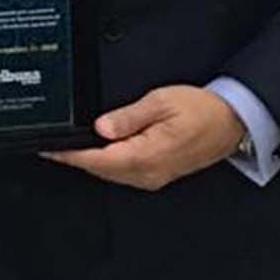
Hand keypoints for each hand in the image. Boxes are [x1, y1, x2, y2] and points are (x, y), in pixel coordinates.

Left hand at [44, 85, 247, 191]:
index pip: (96, 159)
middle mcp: (147, 173)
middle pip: (99, 169)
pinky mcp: (156, 175)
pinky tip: (98, 151)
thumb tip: (101, 127)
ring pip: (110, 173)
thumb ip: (128, 116)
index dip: (69, 155)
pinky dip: (106, 163)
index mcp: (146, 155)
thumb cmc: (202, 110)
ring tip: (68, 147)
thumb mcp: (161, 102)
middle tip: (51, 145)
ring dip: (89, 161)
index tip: (48, 150)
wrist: (231, 122)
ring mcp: (152, 177)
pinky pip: (123, 173)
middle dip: (74, 158)